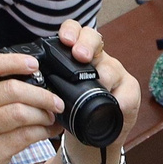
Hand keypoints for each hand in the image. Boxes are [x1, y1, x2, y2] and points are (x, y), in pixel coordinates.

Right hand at [0, 40, 61, 163]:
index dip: (14, 62)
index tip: (35, 64)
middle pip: (12, 90)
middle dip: (41, 94)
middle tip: (56, 100)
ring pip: (21, 113)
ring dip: (43, 114)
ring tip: (52, 116)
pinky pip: (25, 136)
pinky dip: (43, 132)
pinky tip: (49, 131)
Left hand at [57, 18, 141, 138]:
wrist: (94, 133)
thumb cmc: (73, 110)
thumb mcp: (58, 92)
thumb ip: (49, 82)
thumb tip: (33, 81)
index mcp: (76, 55)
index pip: (74, 31)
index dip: (71, 31)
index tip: (65, 40)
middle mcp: (96, 59)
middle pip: (93, 39)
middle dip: (86, 44)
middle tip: (80, 56)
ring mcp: (114, 73)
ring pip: (110, 65)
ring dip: (104, 73)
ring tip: (100, 81)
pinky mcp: (129, 91)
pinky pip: (128, 92)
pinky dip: (121, 99)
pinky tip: (117, 105)